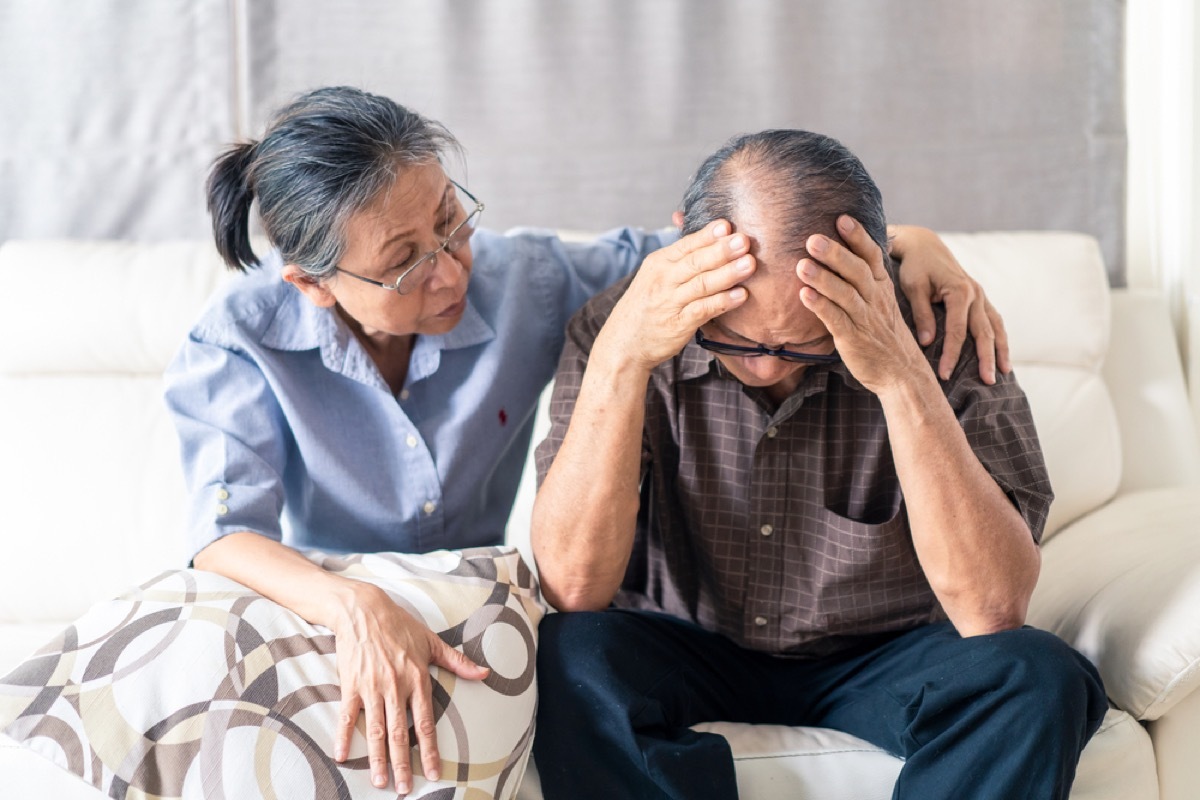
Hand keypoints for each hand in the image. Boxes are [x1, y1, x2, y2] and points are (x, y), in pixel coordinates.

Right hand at [331, 581, 489, 793]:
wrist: (363, 609)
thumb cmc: (399, 624)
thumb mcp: (431, 641)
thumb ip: (457, 661)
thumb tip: (484, 672)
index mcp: (417, 679)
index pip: (424, 722)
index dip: (429, 749)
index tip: (433, 772)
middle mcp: (395, 686)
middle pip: (398, 733)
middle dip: (403, 763)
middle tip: (404, 789)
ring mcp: (371, 687)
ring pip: (374, 730)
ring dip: (377, 758)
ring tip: (380, 781)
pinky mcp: (351, 684)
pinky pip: (346, 716)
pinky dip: (343, 736)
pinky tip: (343, 757)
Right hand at [601, 219, 754, 370]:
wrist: (624, 342)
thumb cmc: (646, 304)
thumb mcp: (654, 274)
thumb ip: (678, 254)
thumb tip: (689, 221)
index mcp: (658, 263)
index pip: (686, 245)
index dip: (706, 235)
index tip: (726, 225)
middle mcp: (663, 280)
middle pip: (696, 262)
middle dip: (721, 251)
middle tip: (743, 241)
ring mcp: (670, 303)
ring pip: (702, 284)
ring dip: (727, 274)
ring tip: (749, 264)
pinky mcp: (678, 324)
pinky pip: (703, 310)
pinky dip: (722, 302)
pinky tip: (741, 295)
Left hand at [797, 216, 927, 395]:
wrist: (901, 372)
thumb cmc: (883, 333)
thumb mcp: (879, 302)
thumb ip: (861, 280)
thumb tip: (839, 254)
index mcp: (881, 287)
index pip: (872, 256)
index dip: (858, 237)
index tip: (842, 218)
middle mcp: (875, 299)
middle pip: (856, 271)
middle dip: (835, 253)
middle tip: (812, 238)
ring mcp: (865, 319)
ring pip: (845, 294)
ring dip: (823, 279)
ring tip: (801, 264)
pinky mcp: (853, 339)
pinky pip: (836, 320)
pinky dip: (821, 307)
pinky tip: (804, 295)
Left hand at [889, 224, 1010, 383]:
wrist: (924, 246)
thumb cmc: (915, 267)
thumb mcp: (913, 288)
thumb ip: (922, 315)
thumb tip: (928, 344)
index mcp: (960, 291)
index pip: (957, 330)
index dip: (951, 354)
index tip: (944, 375)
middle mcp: (976, 294)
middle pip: (984, 332)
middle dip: (986, 358)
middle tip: (987, 382)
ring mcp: (981, 296)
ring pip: (996, 327)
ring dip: (1000, 350)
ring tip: (1003, 373)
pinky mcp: (980, 298)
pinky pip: (994, 321)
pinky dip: (999, 338)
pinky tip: (1001, 355)